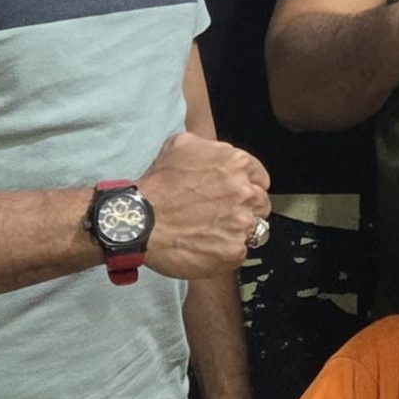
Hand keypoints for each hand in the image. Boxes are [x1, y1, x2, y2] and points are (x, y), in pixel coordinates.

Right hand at [137, 133, 272, 278]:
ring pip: (254, 230)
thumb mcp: (181, 145)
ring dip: (237, 231)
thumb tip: (218, 152)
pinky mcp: (234, 250)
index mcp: (237, 164)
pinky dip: (225, 252)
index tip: (234, 196)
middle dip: (244, 209)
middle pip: (261, 204)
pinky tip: (207, 247)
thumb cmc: (157, 186)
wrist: (138, 221)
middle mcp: (245, 192)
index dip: (247, 187)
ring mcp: (242, 223)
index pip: (260, 179)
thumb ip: (210, 147)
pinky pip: (240, 252)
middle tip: (221, 215)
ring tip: (212, 232)